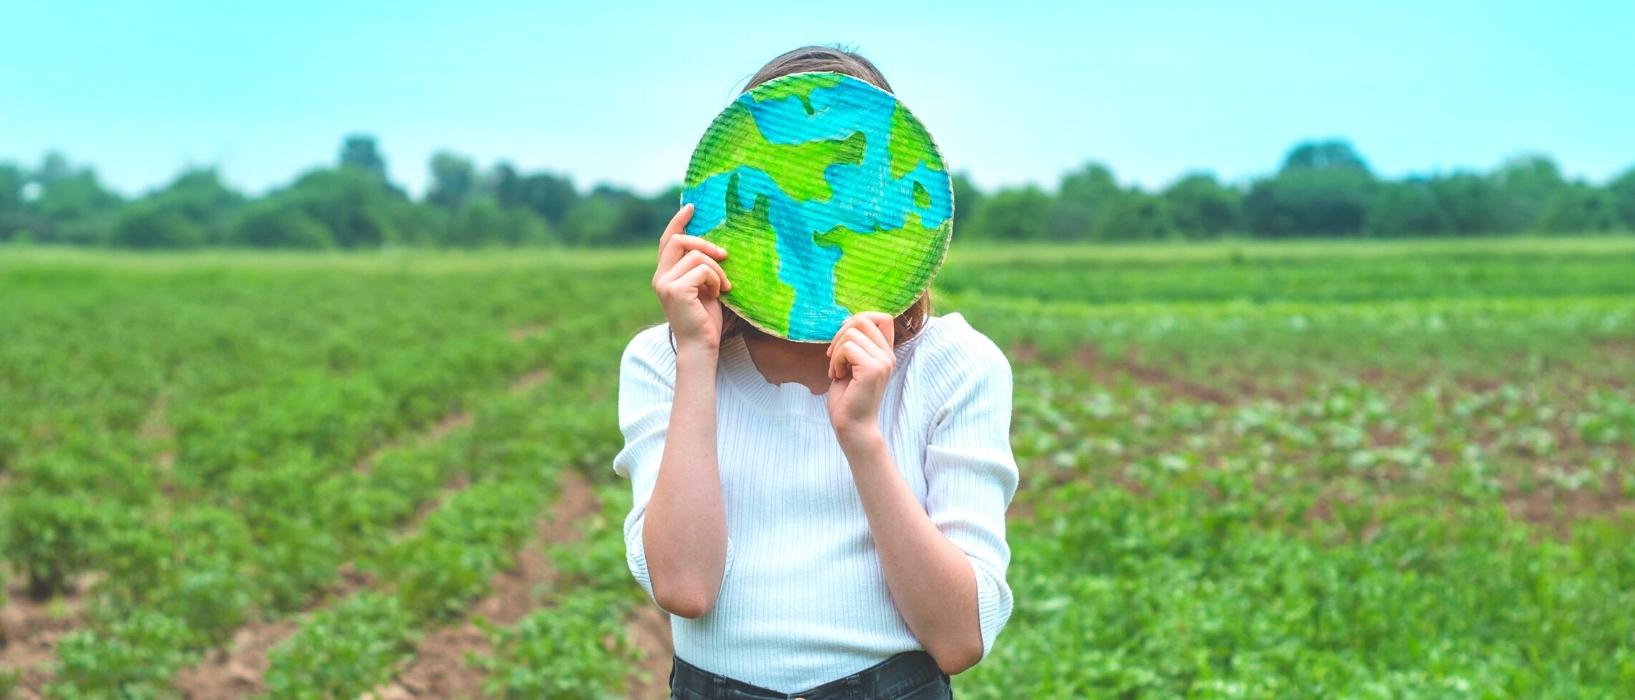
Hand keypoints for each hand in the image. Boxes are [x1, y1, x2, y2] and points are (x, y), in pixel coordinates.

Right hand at [652, 204, 730, 354]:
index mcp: (664, 274)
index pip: (667, 240)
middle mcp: (659, 277)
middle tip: (725, 255)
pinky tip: (718, 294)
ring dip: (717, 269)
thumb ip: (701, 267)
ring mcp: (665, 283)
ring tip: (723, 287)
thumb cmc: (706, 319)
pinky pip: (702, 269)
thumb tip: (715, 244)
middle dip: (705, 243)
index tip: (692, 207)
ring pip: (697, 256)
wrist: (701, 346)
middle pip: (679, 241)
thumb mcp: (703, 287)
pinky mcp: (675, 290)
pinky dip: (715, 279)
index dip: (678, 221)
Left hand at [825, 312, 895, 449]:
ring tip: (837, 370)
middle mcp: (888, 355)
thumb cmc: (848, 398)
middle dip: (841, 333)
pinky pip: (847, 348)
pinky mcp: (873, 369)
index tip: (845, 341)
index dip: (860, 320)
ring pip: (851, 333)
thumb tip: (847, 321)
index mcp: (886, 353)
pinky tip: (837, 376)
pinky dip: (835, 360)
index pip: (883, 317)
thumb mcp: (852, 365)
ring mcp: (883, 361)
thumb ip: (855, 344)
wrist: (852, 427)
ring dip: (836, 351)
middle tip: (834, 356)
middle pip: (863, 319)